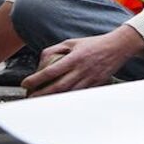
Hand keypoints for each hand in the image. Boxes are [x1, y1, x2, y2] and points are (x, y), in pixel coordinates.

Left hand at [23, 26, 143, 95]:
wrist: (118, 47)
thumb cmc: (94, 44)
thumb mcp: (72, 42)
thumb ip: (55, 50)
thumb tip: (41, 61)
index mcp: (75, 58)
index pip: (51, 71)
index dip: (36, 79)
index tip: (26, 83)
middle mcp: (82, 69)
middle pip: (58, 86)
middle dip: (42, 94)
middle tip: (30, 97)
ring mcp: (90, 78)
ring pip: (69, 93)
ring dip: (54, 98)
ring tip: (42, 101)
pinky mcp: (96, 84)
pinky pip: (80, 94)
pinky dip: (68, 98)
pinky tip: (59, 100)